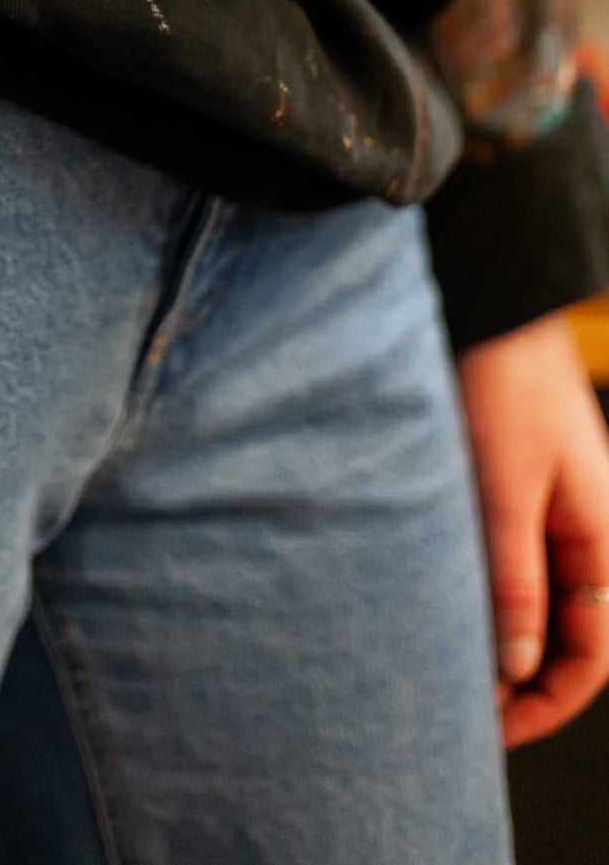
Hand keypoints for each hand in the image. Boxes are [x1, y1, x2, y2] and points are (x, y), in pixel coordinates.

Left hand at [458, 309, 608, 748]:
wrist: (497, 309)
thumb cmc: (503, 389)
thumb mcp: (503, 493)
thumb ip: (513, 583)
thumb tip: (515, 671)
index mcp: (606, 542)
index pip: (588, 658)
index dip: (542, 705)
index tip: (489, 733)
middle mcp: (597, 533)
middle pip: (570, 635)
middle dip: (523, 680)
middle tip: (462, 709)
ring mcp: (567, 509)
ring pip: (546, 600)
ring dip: (507, 636)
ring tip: (449, 663)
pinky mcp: (534, 487)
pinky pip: (526, 559)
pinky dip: (497, 591)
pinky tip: (453, 602)